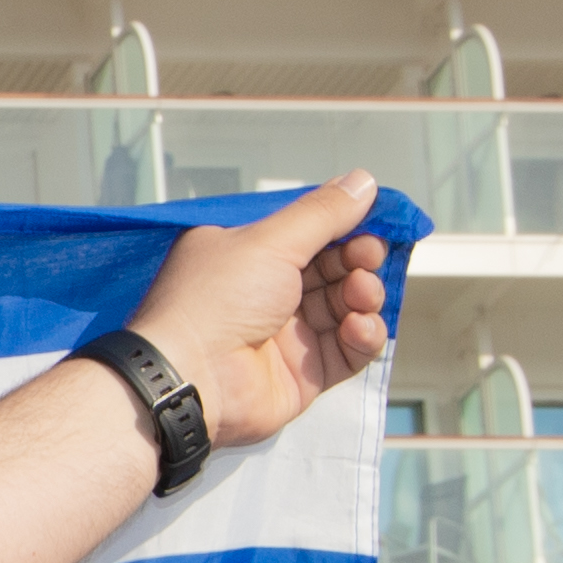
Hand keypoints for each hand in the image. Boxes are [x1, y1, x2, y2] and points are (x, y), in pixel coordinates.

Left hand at [122, 169, 392, 451]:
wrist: (189, 379)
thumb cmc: (212, 305)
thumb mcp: (270, 241)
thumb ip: (322, 213)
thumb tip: (362, 182)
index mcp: (244, 256)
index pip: (306, 233)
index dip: (343, 226)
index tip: (372, 219)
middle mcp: (262, 294)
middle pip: (332, 269)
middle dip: (358, 259)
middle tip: (366, 256)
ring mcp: (283, 335)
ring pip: (346, 307)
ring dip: (364, 295)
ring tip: (361, 291)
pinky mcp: (302, 373)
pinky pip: (349, 350)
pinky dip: (364, 335)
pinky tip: (359, 326)